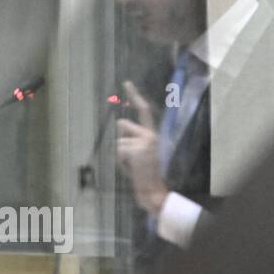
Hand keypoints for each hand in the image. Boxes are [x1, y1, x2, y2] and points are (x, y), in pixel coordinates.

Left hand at [117, 80, 168, 213]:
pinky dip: (121, 161)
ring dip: (121, 154)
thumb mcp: (142, 152)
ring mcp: (144, 142)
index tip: (126, 83)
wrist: (154, 190)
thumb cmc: (145, 173)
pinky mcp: (137, 150)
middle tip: (131, 155)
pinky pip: (119, 150)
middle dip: (122, 138)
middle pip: (122, 125)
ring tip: (133, 165)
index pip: (143, 110)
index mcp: (152, 134)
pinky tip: (132, 168)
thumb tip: (120, 122)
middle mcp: (150, 135)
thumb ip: (134, 138)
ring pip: (118, 141)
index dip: (134, 95)